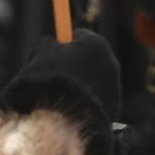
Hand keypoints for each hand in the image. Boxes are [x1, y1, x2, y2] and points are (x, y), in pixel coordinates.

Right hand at [1, 28, 123, 154]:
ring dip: (78, 87)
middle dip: (72, 66)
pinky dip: (83, 104)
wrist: (61, 117)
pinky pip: (95, 102)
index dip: (63, 44)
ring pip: (92, 82)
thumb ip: (47, 43)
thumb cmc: (48, 79)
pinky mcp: (114, 108)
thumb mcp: (40, 53)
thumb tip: (51, 45)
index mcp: (96, 44)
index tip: (50, 54)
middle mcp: (111, 62)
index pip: (80, 36)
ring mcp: (115, 86)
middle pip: (89, 59)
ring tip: (56, 99)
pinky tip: (68, 111)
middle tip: (51, 78)